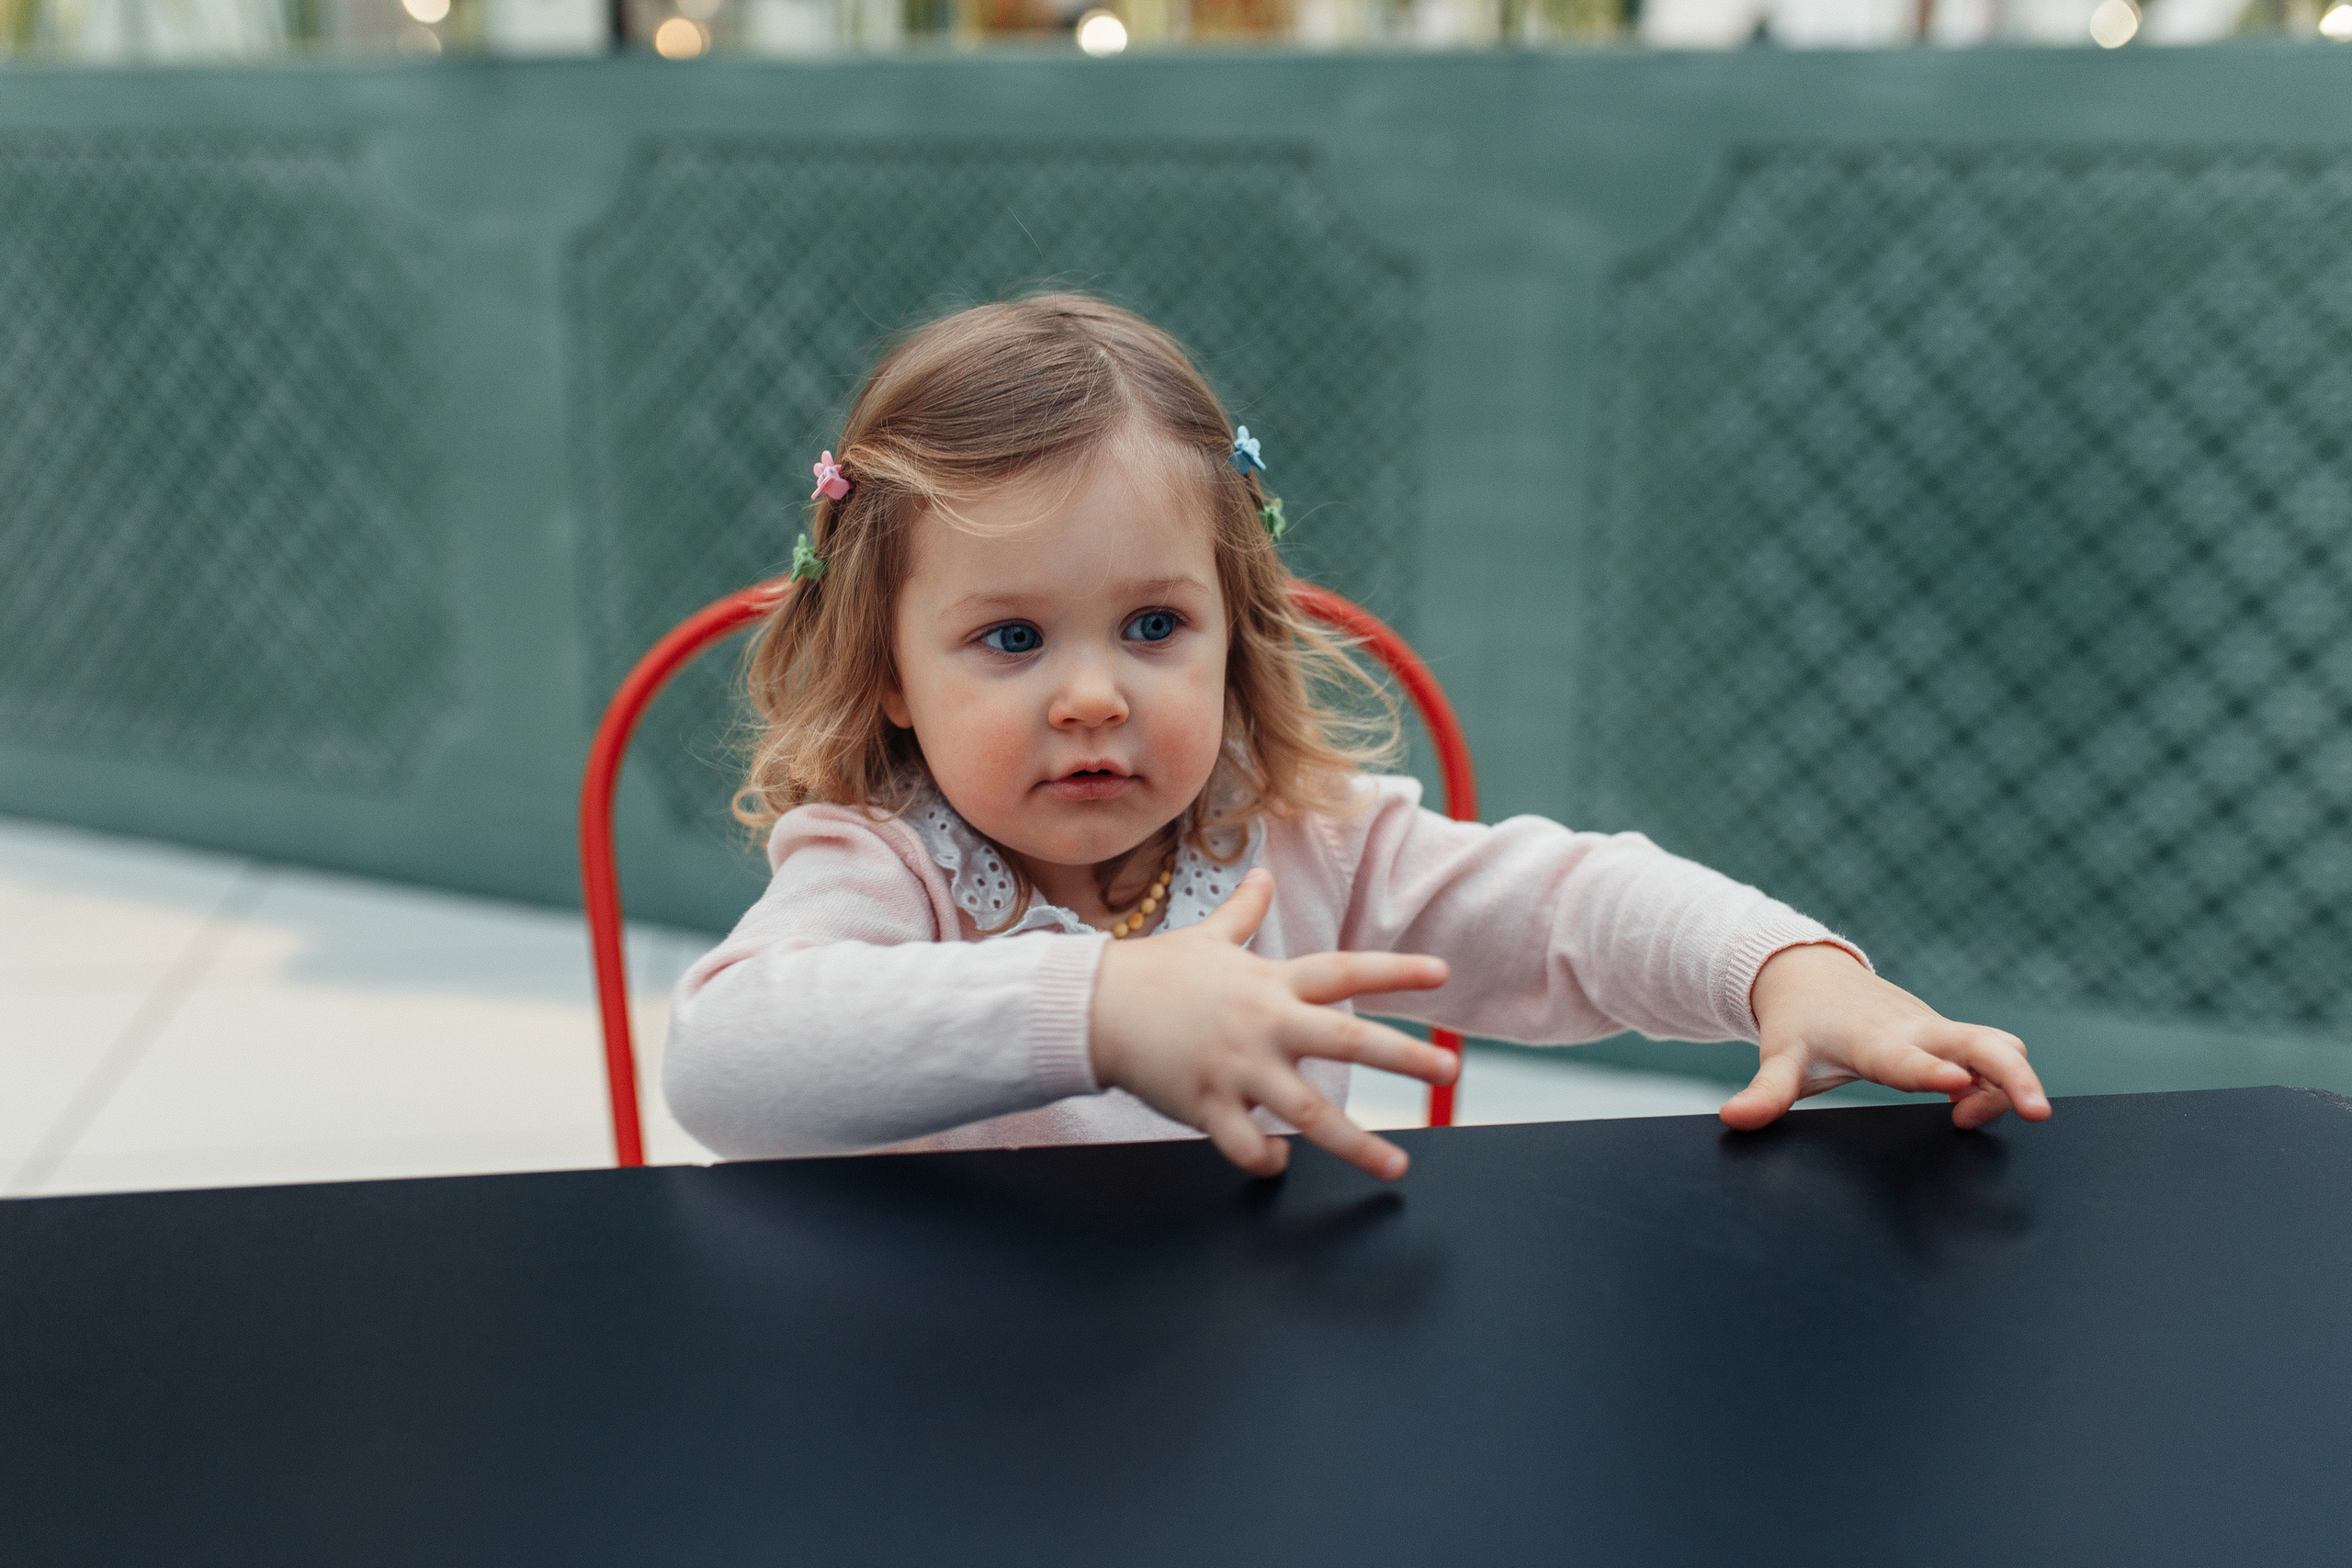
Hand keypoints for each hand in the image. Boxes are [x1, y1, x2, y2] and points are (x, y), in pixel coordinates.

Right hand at [1089, 868, 1455, 1180]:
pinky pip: (1244, 1143)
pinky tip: (1277, 1166)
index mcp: (1270, 984)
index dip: (1395, 971)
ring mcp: (1237, 1067)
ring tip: (1397, 1165)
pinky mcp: (1205, 1103)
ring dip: (1356, 1143)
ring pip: (1308, 1112)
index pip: (1344, 970)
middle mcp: (1264, 1024)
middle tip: (1451, 1070)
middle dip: (1404, 1057)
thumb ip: (1244, 912)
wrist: (1091, 1007)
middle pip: (1346, 1040)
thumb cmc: (1153, 972)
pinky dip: (1264, 1159)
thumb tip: (1260, 874)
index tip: (1442, 974)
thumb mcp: (1207, 938)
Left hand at [1722, 944, 2050, 1131]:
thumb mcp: (1780, 1058)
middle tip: (2038, 1113)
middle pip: (1983, 1044)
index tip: (1955, 1084)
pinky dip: (1999, 1081)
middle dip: (2014, 1076)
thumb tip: (1734, 1120)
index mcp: (1872, 1039)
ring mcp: (1938, 1031)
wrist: (1812, 975)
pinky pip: (1993, 1055)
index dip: (1931, 1072)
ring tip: (1967, 1120)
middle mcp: (1916, 1030)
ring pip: (1998, 1047)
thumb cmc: (1799, 1022)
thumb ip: (1765, 1093)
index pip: (1906, 1059)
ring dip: (2008, 1082)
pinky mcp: (1949, 1035)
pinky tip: (1971, 1110)